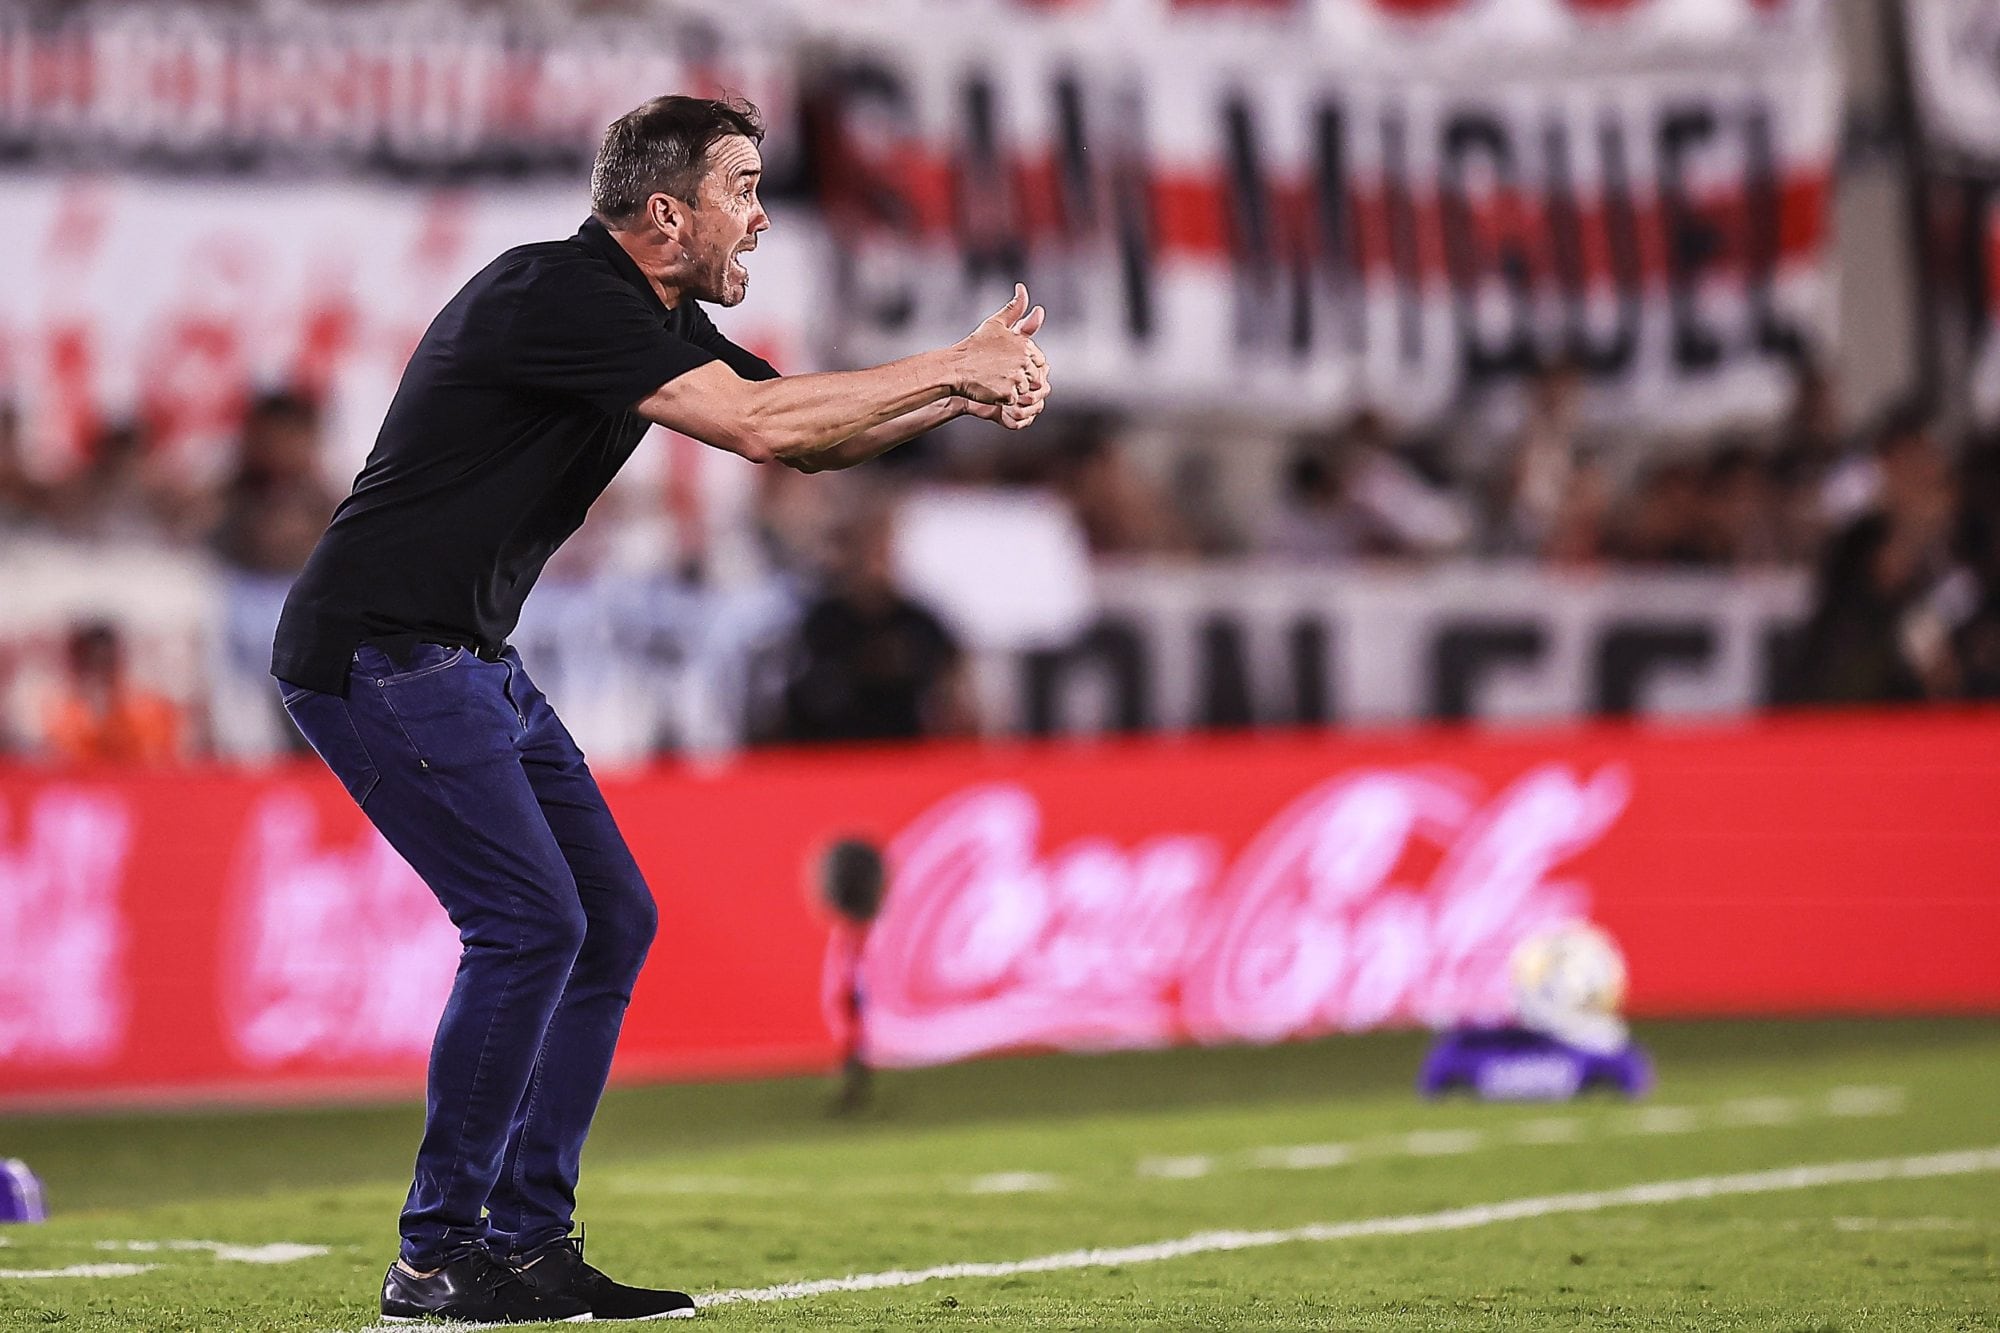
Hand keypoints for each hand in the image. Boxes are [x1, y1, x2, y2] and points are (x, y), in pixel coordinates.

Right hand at [950, 283, 1045, 405]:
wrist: (955, 367)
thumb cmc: (975, 345)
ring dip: (1014, 389)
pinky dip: (1005, 398)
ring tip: (996, 380)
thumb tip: (1022, 288)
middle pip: (1034, 376)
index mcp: (1024, 345)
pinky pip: (1014, 401)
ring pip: (1025, 390)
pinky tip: (993, 390)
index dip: (1025, 364)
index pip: (1039, 361)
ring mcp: (1016, 379)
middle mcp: (1023, 361)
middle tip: (1001, 373)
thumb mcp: (995, 323)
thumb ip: (1014, 308)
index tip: (1009, 363)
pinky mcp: (1007, 395)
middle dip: (1021, 377)